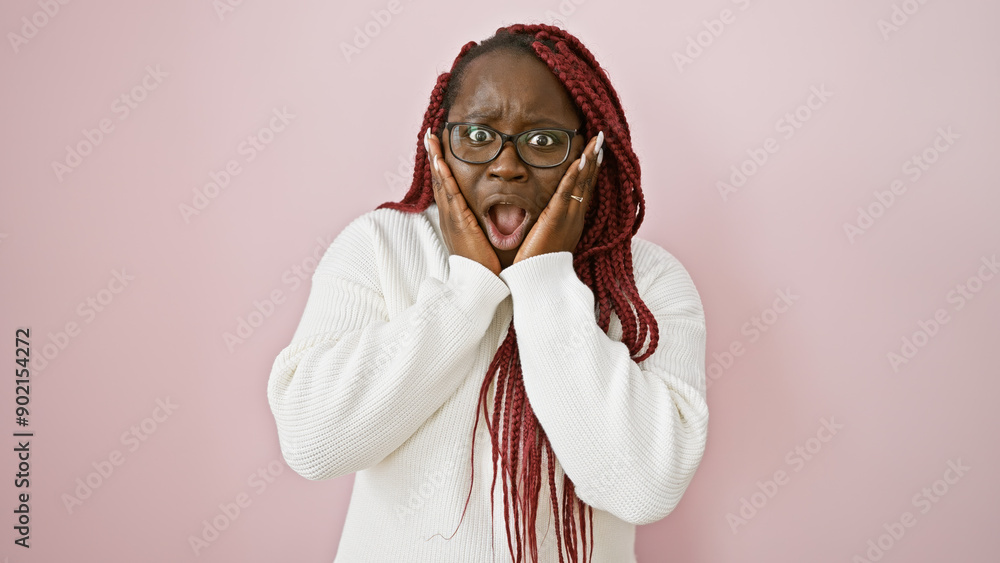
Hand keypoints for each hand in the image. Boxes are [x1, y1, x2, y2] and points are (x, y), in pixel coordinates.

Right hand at [425, 128, 501, 276]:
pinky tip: (441, 162)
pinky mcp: (458, 222)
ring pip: (440, 183)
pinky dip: (444, 177)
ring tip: (431, 139)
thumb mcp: (482, 239)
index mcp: (454, 219)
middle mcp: (449, 216)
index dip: (442, 165)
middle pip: (438, 180)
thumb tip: (496, 213)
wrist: (479, 285)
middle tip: (430, 135)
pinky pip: (450, 195)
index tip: (440, 147)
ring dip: (435, 159)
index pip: (446, 186)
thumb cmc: (484, 265)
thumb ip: (484, 224)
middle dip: (434, 156)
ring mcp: (451, 218)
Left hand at [513, 131, 603, 264]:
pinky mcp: (556, 219)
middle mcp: (575, 218)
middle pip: (588, 183)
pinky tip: (580, 161)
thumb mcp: (548, 240)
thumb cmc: (539, 264)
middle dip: (595, 159)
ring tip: (596, 142)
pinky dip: (574, 176)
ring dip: (589, 161)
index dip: (591, 171)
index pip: (585, 191)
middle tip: (602, 138)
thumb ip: (550, 225)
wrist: (540, 282)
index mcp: (573, 222)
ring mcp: (568, 218)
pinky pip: (567, 193)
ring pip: (582, 184)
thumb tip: (547, 216)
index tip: (597, 152)